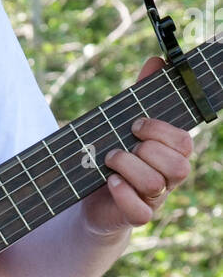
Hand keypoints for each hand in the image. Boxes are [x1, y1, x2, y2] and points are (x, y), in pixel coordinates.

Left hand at [80, 56, 193, 232]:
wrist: (92, 197)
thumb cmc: (115, 156)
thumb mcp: (124, 124)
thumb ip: (141, 95)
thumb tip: (157, 60)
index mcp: (170, 153)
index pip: (184, 142)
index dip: (161, 130)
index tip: (136, 123)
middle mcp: (168, 178)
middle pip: (179, 166)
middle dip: (148, 150)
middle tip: (122, 144)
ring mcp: (154, 199)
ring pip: (157, 185)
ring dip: (130, 168)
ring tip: (110, 160)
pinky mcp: (135, 216)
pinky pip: (141, 212)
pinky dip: (124, 195)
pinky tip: (110, 182)